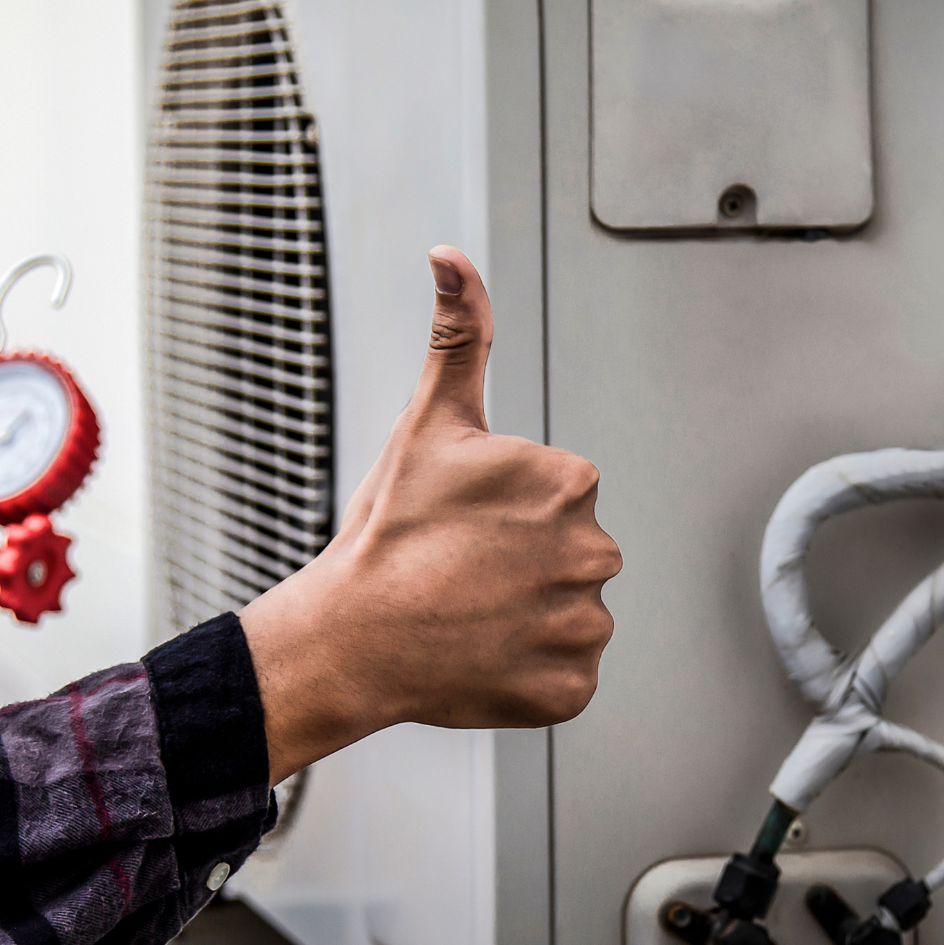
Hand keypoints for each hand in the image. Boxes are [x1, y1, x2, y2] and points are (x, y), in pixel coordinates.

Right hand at [239, 246, 620, 784]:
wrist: (347, 638)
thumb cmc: (386, 531)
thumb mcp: (427, 420)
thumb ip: (459, 333)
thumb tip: (450, 256)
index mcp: (571, 482)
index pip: (559, 496)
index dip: (505, 511)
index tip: (462, 525)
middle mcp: (595, 553)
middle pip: (569, 554)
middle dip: (523, 563)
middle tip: (459, 572)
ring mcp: (584, 626)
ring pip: (568, 613)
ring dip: (526, 616)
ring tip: (466, 614)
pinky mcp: (573, 688)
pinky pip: (565, 674)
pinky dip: (528, 670)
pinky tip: (480, 654)